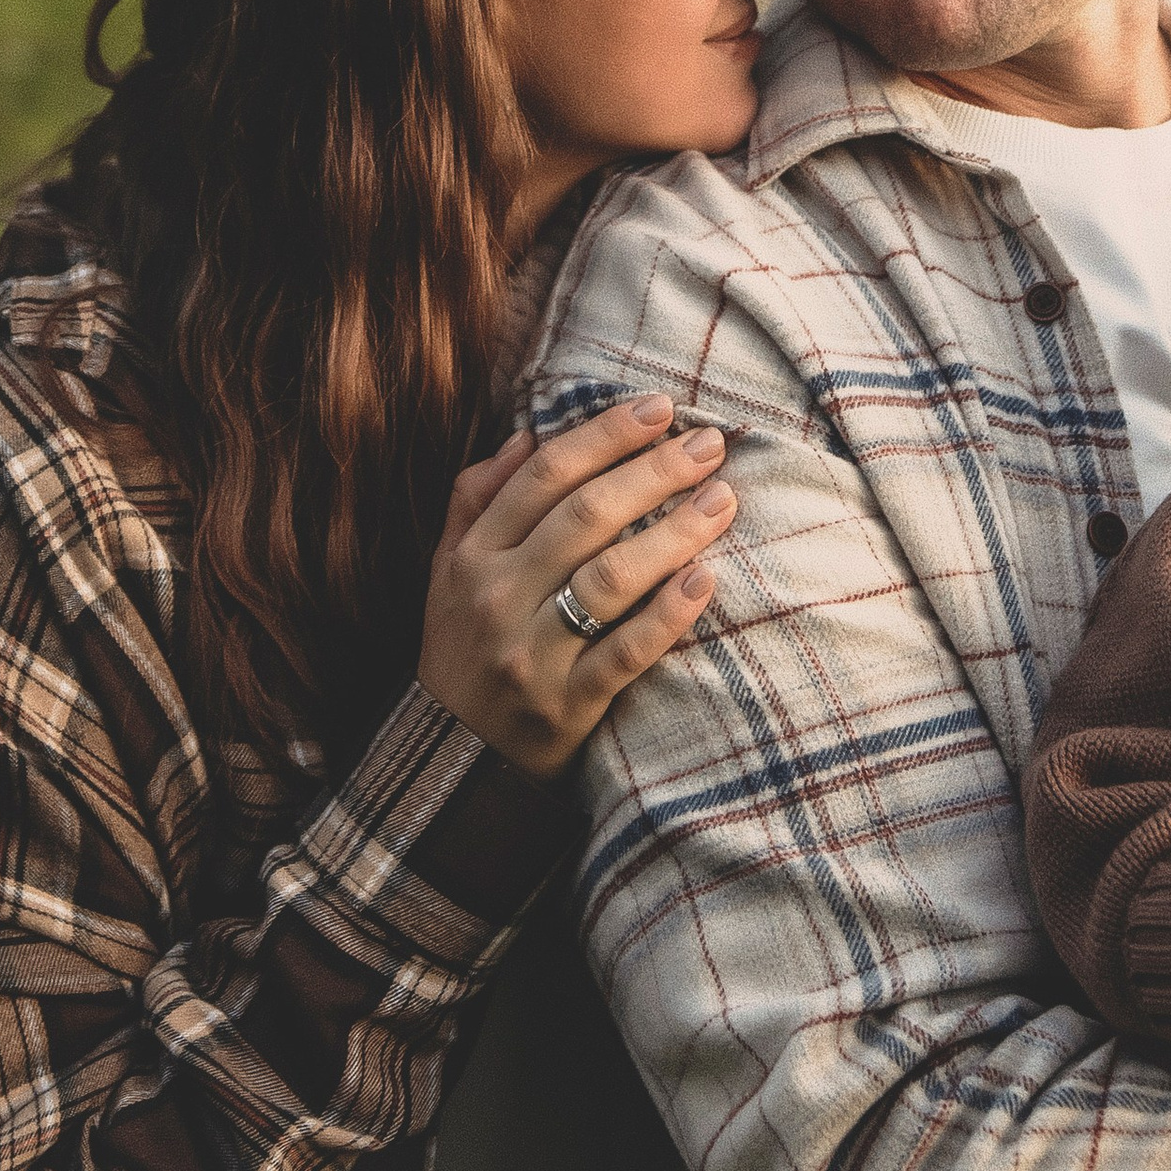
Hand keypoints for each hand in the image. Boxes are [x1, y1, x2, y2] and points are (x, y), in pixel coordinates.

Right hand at [418, 392, 733, 779]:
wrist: (452, 763)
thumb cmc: (463, 650)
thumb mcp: (447, 572)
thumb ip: (476, 500)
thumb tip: (525, 435)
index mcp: (473, 556)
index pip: (545, 476)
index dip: (605, 434)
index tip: (659, 407)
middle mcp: (498, 598)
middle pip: (586, 516)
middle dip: (654, 471)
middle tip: (708, 444)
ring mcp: (531, 655)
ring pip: (610, 578)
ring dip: (674, 533)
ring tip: (723, 500)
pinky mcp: (565, 708)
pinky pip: (624, 654)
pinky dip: (667, 615)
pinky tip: (706, 581)